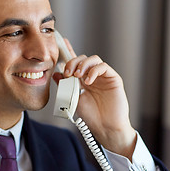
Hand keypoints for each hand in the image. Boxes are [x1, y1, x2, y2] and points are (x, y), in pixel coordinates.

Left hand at [53, 39, 136, 159]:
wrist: (105, 128)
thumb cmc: (91, 117)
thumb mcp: (73, 100)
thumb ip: (65, 86)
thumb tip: (56, 74)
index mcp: (82, 80)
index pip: (75, 62)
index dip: (69, 51)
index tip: (61, 42)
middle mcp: (93, 76)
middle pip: (82, 59)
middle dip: (73, 62)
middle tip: (67, 73)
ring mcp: (103, 77)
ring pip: (93, 59)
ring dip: (83, 64)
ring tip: (77, 76)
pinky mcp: (113, 78)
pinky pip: (103, 67)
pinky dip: (94, 70)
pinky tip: (88, 80)